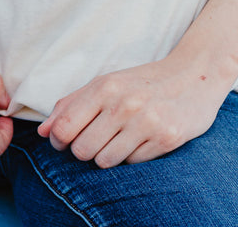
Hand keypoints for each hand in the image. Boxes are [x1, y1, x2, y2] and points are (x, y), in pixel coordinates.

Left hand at [37, 57, 230, 167]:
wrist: (194, 75)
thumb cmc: (142, 82)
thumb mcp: (106, 83)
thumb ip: (71, 104)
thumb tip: (42, 132)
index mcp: (104, 87)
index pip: (64, 127)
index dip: (59, 140)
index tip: (65, 140)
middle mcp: (124, 104)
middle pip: (82, 150)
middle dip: (85, 149)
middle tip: (98, 138)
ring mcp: (146, 122)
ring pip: (105, 161)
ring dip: (108, 155)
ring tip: (121, 138)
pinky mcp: (166, 138)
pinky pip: (133, 163)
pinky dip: (133, 156)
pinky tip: (143, 139)